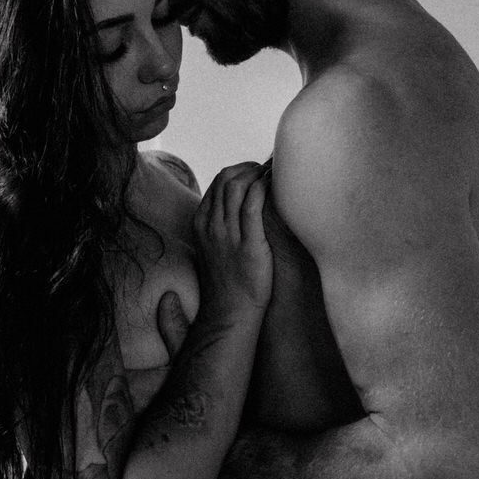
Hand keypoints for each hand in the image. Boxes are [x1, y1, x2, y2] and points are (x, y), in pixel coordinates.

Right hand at [193, 161, 272, 316]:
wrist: (231, 310)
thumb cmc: (230, 279)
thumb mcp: (215, 246)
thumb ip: (221, 224)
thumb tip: (240, 205)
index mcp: (201, 222)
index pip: (218, 183)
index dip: (240, 171)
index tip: (257, 172)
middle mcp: (211, 225)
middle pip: (227, 179)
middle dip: (250, 168)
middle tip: (269, 170)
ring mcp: (227, 234)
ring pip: (237, 186)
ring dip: (258, 174)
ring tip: (275, 175)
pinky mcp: (247, 244)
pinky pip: (253, 205)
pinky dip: (264, 188)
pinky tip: (277, 187)